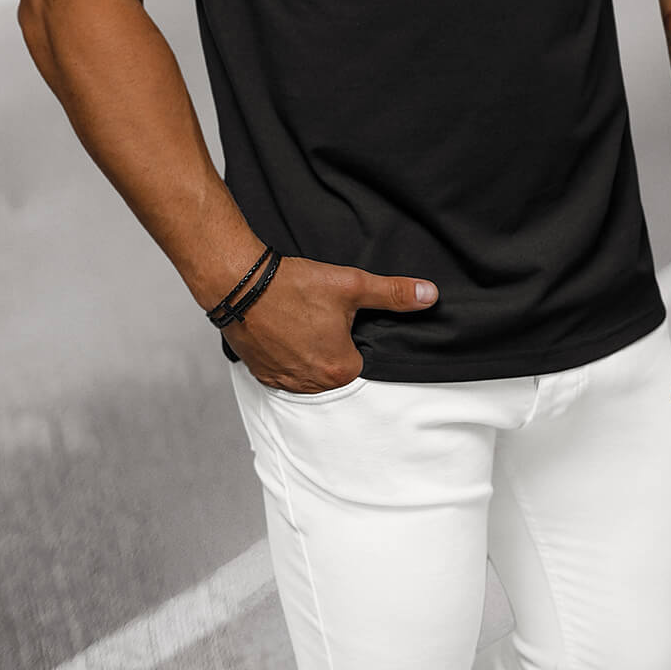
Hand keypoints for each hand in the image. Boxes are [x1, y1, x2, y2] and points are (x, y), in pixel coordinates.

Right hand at [218, 253, 438, 392]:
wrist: (240, 284)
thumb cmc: (294, 286)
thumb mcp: (352, 285)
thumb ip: (394, 294)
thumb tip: (430, 295)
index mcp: (340, 369)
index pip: (363, 356)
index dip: (354, 332)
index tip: (340, 315)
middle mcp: (312, 385)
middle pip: (336, 364)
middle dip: (331, 341)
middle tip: (318, 313)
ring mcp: (284, 382)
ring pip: (310, 367)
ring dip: (309, 348)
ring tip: (300, 319)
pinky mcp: (262, 374)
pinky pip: (285, 369)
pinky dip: (286, 352)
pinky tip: (283, 329)